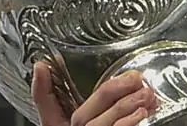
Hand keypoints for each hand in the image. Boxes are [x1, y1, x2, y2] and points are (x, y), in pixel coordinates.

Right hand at [32, 62, 157, 125]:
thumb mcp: (95, 122)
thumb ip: (101, 109)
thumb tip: (114, 82)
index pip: (46, 110)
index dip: (41, 89)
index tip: (41, 66)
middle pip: (82, 115)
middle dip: (110, 92)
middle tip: (135, 78)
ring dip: (125, 107)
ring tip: (146, 94)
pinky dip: (128, 125)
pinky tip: (143, 114)